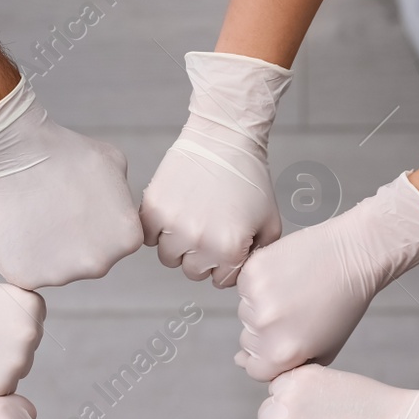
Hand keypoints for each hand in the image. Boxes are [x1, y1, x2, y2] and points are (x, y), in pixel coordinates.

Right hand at [0, 79, 142, 289]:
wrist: (10, 153)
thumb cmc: (62, 152)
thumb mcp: (113, 164)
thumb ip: (123, 197)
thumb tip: (118, 210)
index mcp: (126, 239)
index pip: (115, 241)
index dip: (95, 221)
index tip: (77, 202)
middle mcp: (99, 264)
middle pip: (87, 259)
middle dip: (74, 240)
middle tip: (53, 209)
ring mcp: (62, 275)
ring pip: (58, 268)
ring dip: (48, 249)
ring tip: (33, 214)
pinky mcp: (27, 279)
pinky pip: (28, 271)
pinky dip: (22, 254)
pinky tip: (18, 226)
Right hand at [0, 268, 44, 397]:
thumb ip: (18, 314)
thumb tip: (32, 338)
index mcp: (33, 306)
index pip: (32, 324)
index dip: (5, 324)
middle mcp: (32, 333)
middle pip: (26, 351)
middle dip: (3, 349)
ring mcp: (19, 362)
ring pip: (14, 372)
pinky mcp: (1, 387)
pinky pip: (0, 391)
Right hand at [140, 52, 290, 287]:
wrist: (223, 139)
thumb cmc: (250, 179)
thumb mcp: (270, 221)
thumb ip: (259, 255)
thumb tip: (240, 275)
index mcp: (229, 248)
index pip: (220, 280)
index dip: (227, 263)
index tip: (228, 243)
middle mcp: (199, 241)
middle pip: (193, 271)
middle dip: (203, 256)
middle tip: (210, 229)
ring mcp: (172, 225)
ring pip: (168, 258)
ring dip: (179, 245)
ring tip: (191, 220)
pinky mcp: (152, 209)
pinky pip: (148, 238)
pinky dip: (158, 230)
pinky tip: (174, 212)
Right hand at [234, 173, 418, 380]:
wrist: (354, 256)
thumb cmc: (343, 306)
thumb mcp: (323, 350)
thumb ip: (286, 366)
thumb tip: (239, 361)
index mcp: (281, 352)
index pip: (255, 368)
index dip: (271, 357)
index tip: (287, 339)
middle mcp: (264, 326)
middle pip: (248, 341)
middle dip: (267, 332)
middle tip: (296, 312)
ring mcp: (256, 296)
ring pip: (245, 313)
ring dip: (262, 306)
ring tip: (293, 292)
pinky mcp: (252, 270)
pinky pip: (245, 287)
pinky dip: (260, 283)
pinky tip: (286, 277)